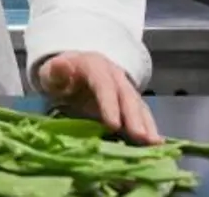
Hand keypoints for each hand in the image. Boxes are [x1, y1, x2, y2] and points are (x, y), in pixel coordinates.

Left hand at [37, 52, 159, 143]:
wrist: (71, 70)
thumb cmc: (60, 76)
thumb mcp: (51, 72)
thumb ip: (56, 72)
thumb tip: (60, 64)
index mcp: (95, 66)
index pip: (104, 85)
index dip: (110, 104)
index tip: (113, 125)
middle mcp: (115, 76)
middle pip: (126, 96)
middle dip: (135, 118)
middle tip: (141, 138)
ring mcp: (124, 89)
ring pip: (138, 106)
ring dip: (147, 125)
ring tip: (155, 144)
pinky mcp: (129, 103)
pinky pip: (141, 115)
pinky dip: (149, 128)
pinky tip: (156, 145)